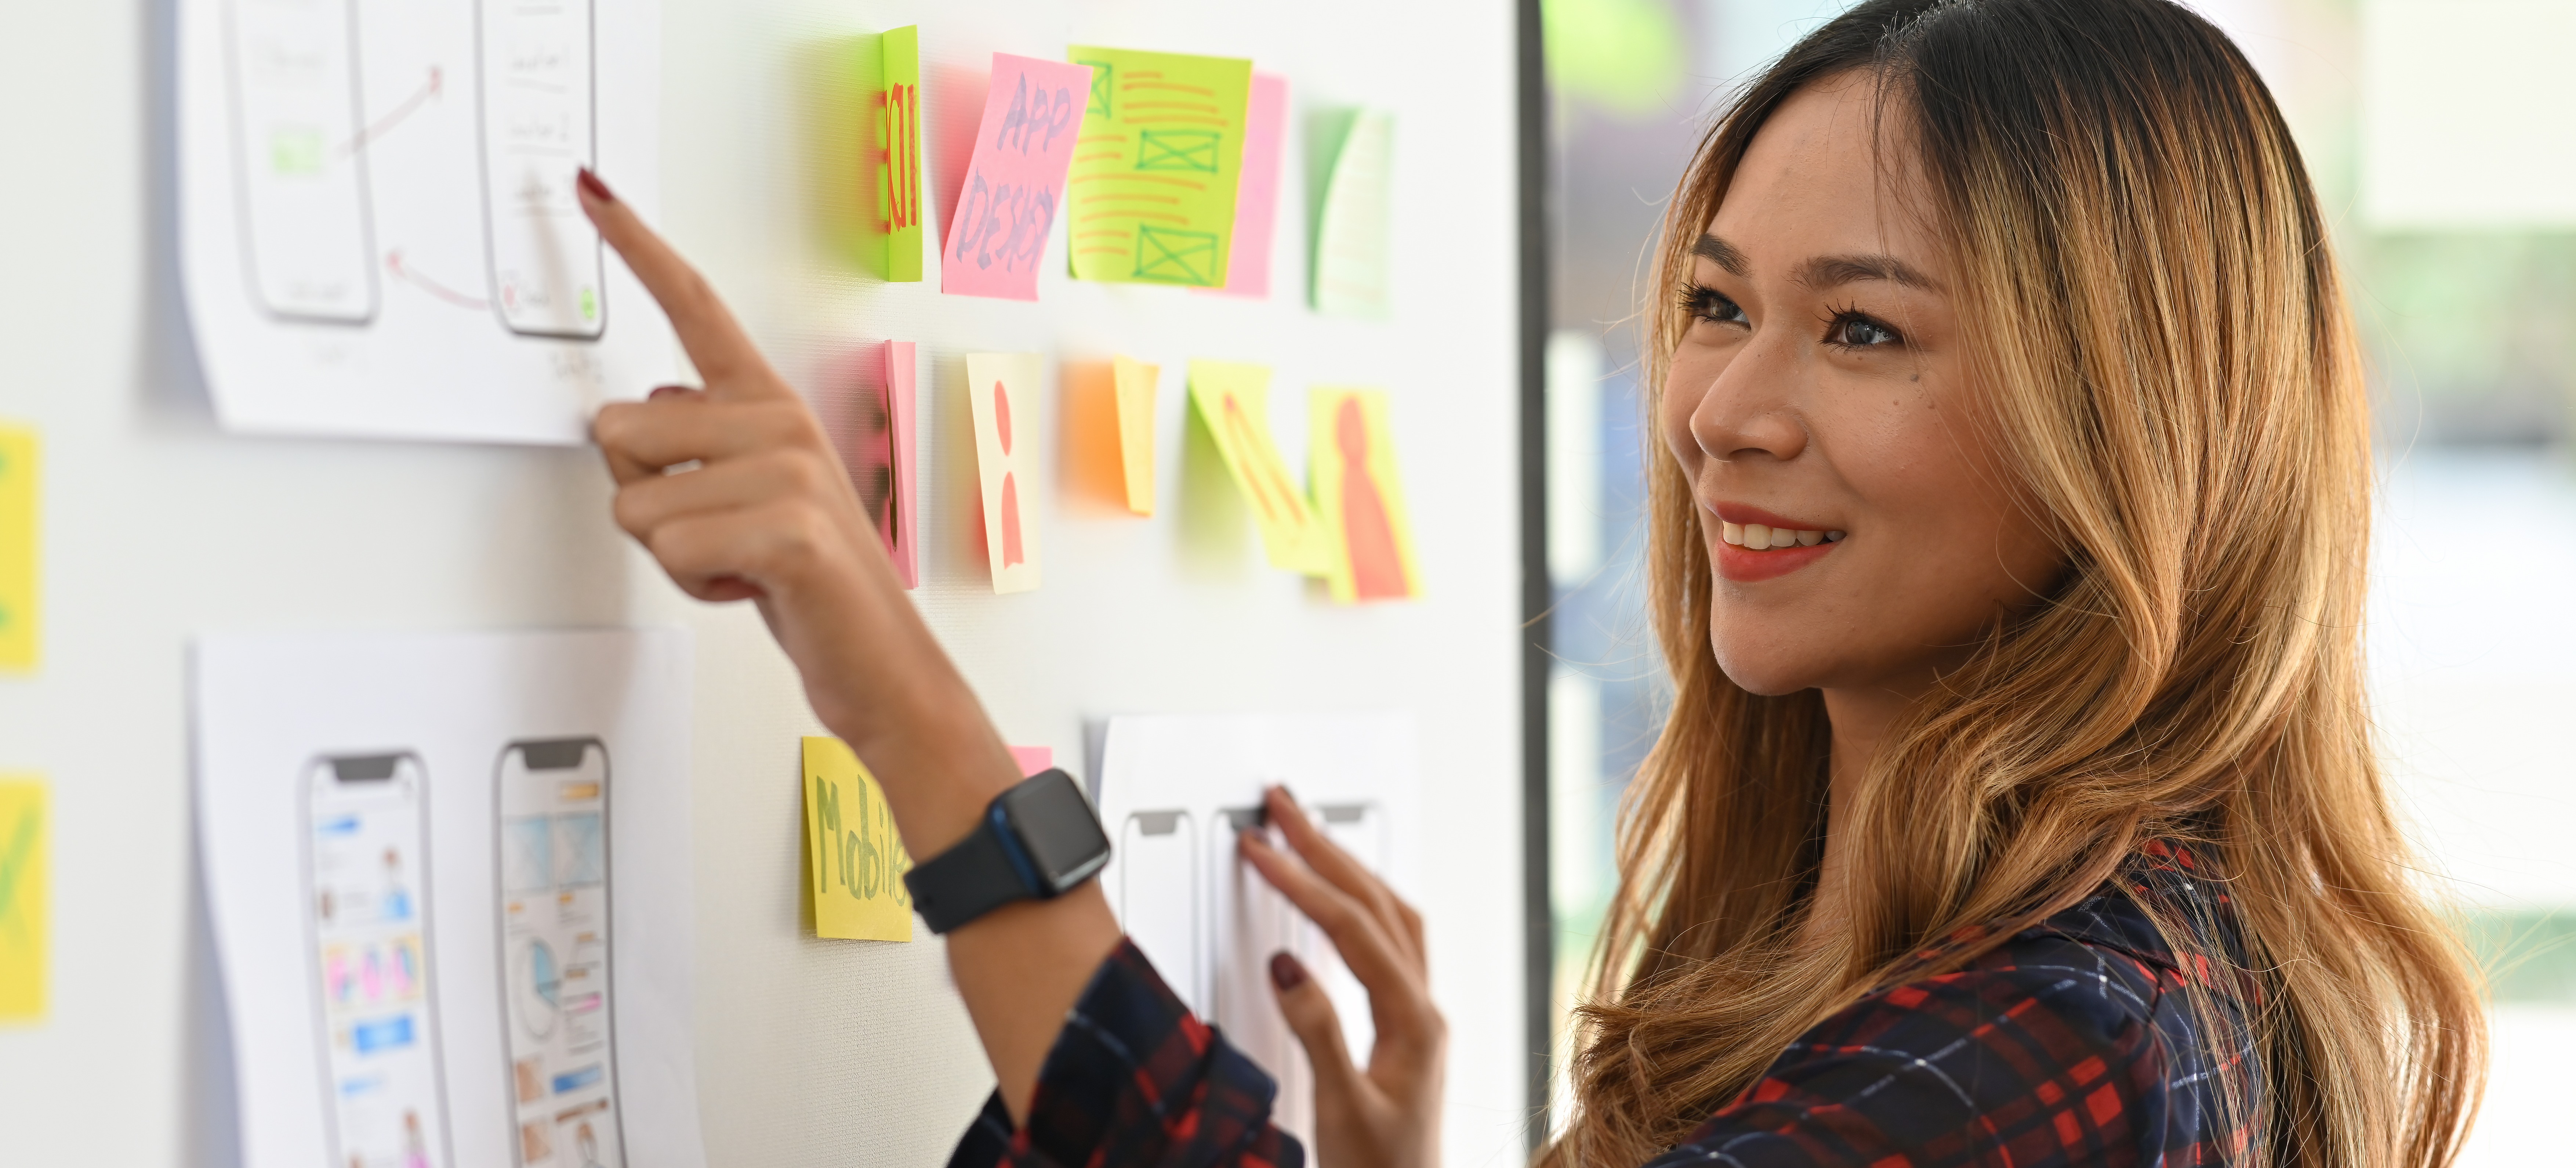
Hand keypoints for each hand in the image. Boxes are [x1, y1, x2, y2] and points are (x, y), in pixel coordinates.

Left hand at [577, 171, 1119, 1119]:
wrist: (888, 674)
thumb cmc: (813, 592)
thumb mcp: (748, 505)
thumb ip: (700, 448)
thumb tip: (643, 416)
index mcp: (770, 407)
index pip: (694, 309)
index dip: (638, 245)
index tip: (591, 189)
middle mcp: (778, 420)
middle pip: (618, 433)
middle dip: (645, 501)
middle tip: (718, 541)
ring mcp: (787, 470)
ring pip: (633, 501)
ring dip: (669, 553)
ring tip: (739, 569)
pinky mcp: (787, 528)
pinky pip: (670, 546)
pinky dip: (697, 587)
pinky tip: (751, 594)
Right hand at [1240, 786, 1444, 1167]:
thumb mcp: (1340, 1109)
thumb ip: (1317, 1032)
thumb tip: (1286, 965)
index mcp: (1414, 1024)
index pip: (1354, 930)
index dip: (1303, 882)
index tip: (1261, 848)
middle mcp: (1423, 1011)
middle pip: (1378, 904)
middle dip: (1326, 848)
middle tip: (1282, 805)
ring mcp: (1418, 1018)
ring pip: (1390, 916)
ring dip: (1346, 869)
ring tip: (1304, 833)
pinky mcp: (1404, 1029)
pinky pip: (1388, 944)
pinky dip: (1356, 907)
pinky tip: (1335, 901)